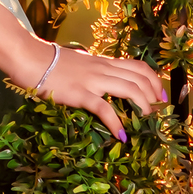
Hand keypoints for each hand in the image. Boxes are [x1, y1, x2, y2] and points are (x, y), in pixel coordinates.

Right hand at [33, 44, 166, 141]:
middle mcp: (103, 68)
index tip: (160, 94)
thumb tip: (103, 78)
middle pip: (139, 77)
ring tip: (146, 120)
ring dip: (142, 106)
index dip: (153, 79)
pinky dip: (116, 122)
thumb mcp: (80, 62)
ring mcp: (93, 81)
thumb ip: (94, 69)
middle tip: (158, 110)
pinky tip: (121, 135)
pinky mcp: (80, 94)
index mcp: (103, 61)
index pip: (137, 65)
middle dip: (154, 94)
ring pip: (129, 89)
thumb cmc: (52, 61)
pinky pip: (104, 108)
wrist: (32, 58)